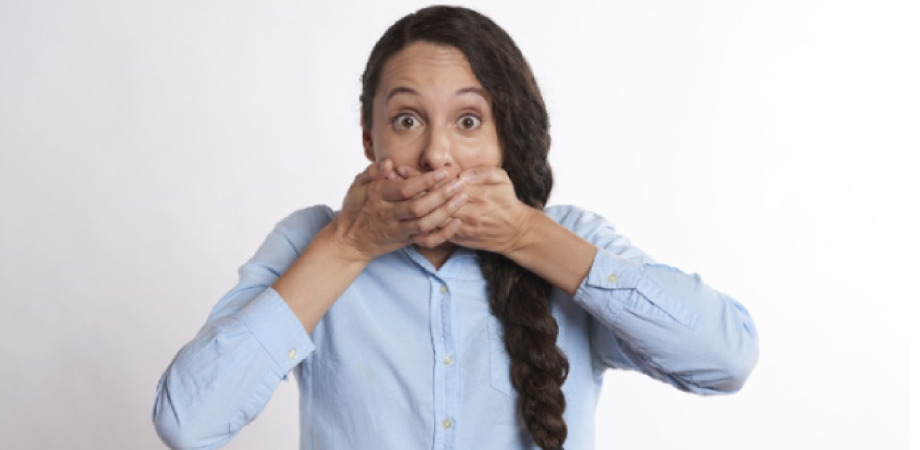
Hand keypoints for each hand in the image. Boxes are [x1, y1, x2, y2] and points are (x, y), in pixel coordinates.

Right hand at [329, 159, 468, 261]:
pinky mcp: (405, 241)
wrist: (350, 241)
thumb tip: (389, 163)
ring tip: (462, 198)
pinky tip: (457, 222)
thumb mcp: (357, 185)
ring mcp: (398, 230)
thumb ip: (372, 171)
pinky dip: (443, 234)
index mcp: (378, 196)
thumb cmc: (355, 208)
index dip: (425, 180)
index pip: (404, 189)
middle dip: (442, 195)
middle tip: (459, 183)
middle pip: (418, 207)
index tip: (443, 171)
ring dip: (446, 212)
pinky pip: (427, 241)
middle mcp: (389, 214)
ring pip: (425, 224)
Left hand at [395, 166, 535, 255]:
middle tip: (388, 182)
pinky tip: (405, 218)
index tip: (401, 169)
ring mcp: (459, 227)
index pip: (439, 183)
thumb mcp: (501, 179)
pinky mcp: (458, 238)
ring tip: (391, 198)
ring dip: (410, 207)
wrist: (515, 232)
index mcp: (473, 193)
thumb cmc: (508, 202)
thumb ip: (482, 172)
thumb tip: (461, 173)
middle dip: (408, 190)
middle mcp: (464, 211)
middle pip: (430, 200)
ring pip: (429, 216)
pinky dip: (419, 225)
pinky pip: (435, 233)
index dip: (418, 177)